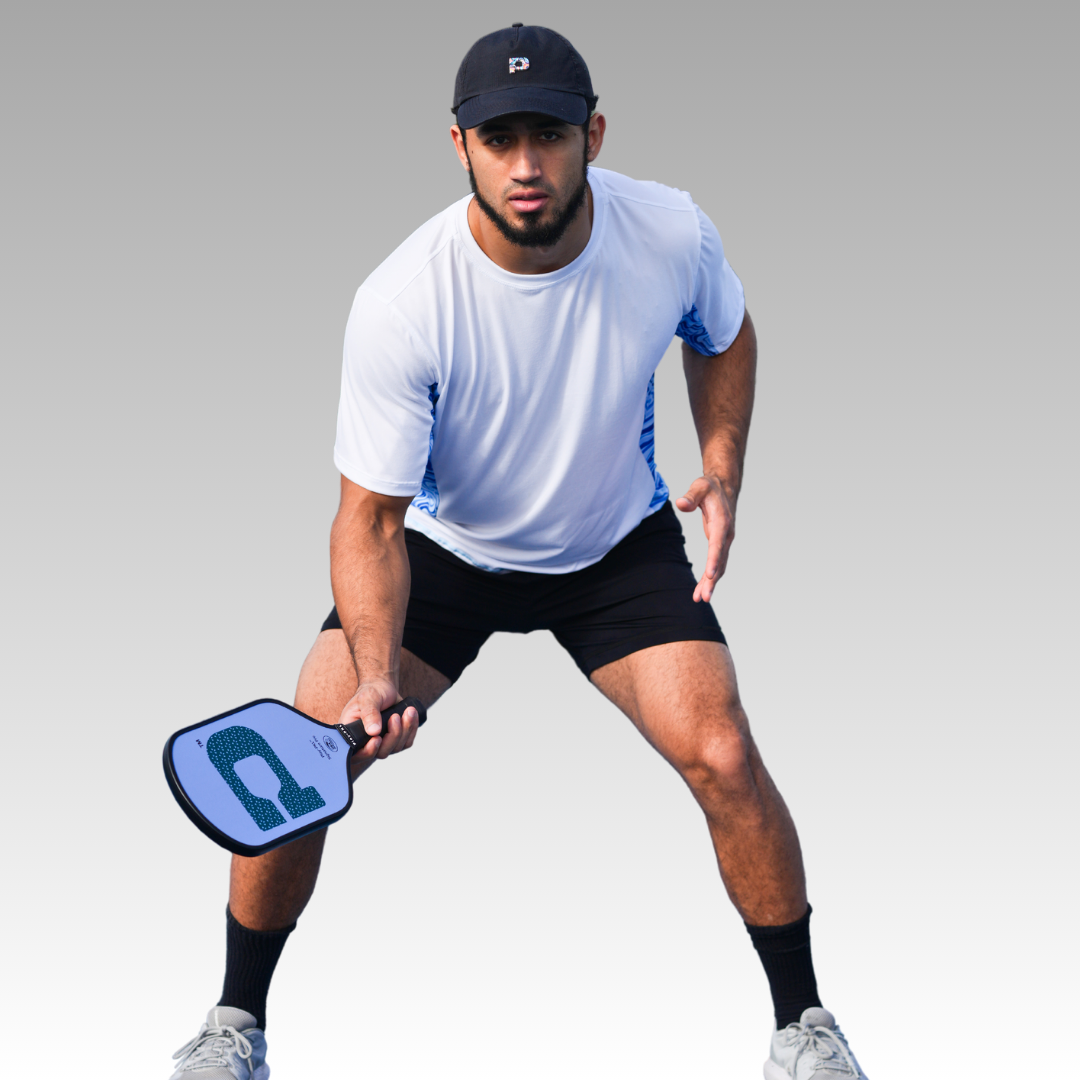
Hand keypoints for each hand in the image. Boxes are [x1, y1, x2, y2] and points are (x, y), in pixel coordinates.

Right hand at [337, 679, 421, 780]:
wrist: (383, 687)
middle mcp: (365, 742)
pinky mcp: (395, 739)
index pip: (356, 754)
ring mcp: (382, 743)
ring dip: (405, 729)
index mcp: (351, 734)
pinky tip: (412, 715)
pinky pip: (407, 742)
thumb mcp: (367, 698)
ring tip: (408, 710)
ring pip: (396, 748)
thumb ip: (369, 713)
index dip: (367, 752)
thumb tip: (373, 732)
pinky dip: (412, 729)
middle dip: (392, 735)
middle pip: (381, 753)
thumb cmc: (371, 692)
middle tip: (395, 716)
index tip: (377, 738)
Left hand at [675, 474, 735, 602]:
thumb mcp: (699, 487)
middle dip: (712, 580)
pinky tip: (701, 589)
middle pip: (720, 561)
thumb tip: (680, 503)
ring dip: (710, 583)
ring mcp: (725, 541)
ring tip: (700, 599)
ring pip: (719, 566)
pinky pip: (716, 564)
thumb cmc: (710, 488)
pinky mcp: (720, 544)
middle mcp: (726, 535)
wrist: (724, 487)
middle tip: (704, 597)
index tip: (710, 575)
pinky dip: (710, 577)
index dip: (714, 560)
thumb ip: (690, 497)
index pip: (718, 544)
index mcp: (722, 523)